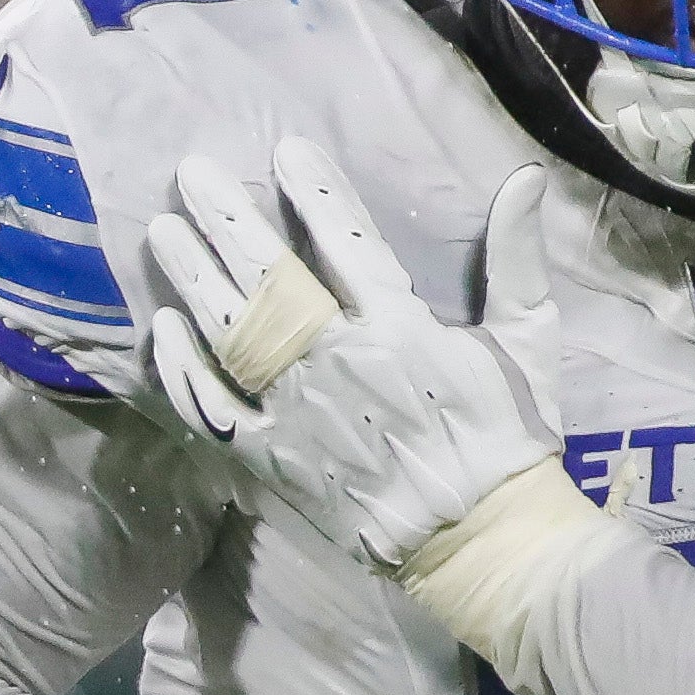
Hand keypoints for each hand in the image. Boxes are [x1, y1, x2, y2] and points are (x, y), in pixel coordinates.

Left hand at [149, 140, 559, 571]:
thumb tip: (525, 178)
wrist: (484, 543)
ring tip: (165, 230)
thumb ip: (517, 258)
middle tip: (192, 172)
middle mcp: (338, 365)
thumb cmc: (511, 436)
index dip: (314, 193)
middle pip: (269, 280)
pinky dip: (184, 371)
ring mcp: (296, 415)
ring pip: (229, 335)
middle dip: (228, 221)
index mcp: (402, 331)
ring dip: (193, 278)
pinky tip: (164, 330)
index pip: (347, 244)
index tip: (285, 152)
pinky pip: (212, 412)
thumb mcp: (530, 340)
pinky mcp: (271, 462)